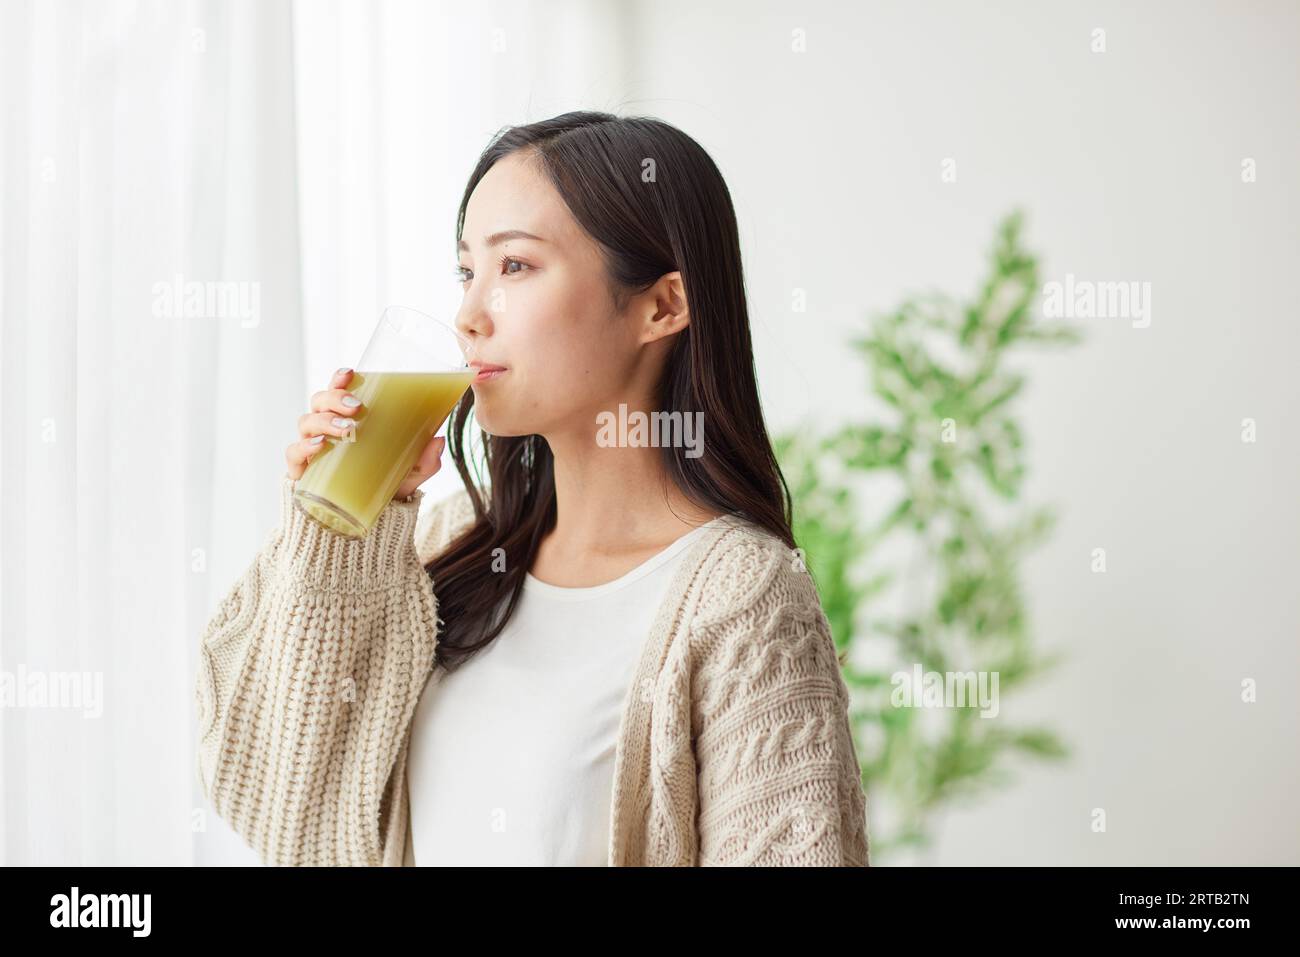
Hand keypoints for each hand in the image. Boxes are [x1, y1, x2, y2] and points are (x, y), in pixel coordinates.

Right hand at [284, 368, 446, 501]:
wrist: (366, 522)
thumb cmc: (383, 486)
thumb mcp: (409, 474)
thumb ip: (425, 461)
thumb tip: (438, 440)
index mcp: (347, 419)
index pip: (337, 391)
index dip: (339, 379)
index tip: (351, 373)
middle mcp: (325, 429)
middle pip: (319, 401)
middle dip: (335, 398)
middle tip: (357, 407)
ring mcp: (311, 448)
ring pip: (306, 422)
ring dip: (325, 421)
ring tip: (347, 429)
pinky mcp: (301, 471)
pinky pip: (294, 453)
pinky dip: (303, 447)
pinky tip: (318, 446)